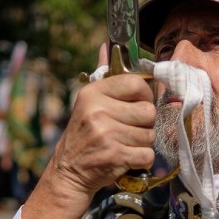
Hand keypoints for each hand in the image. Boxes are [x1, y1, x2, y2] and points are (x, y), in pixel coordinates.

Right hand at [21, 47, 155, 218]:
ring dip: (142, 144)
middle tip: (128, 131)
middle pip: (148, 111)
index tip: (137, 105)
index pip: (136, 83)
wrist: (69, 172)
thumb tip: (107, 45)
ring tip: (124, 145)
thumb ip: (103, 76)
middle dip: (144, 124)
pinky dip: (141, 160)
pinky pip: (147, 155)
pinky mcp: (114, 155)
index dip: (145, 95)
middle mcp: (97, 110)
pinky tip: (126, 159)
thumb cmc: (84, 136)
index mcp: (93, 93)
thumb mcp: (88, 103)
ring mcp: (105, 134)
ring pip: (149, 135)